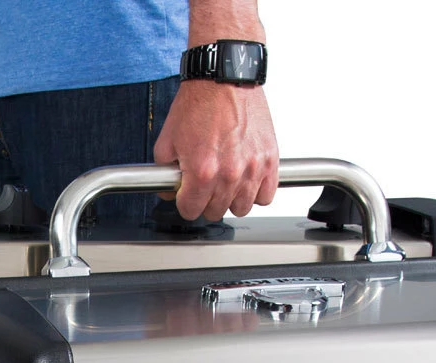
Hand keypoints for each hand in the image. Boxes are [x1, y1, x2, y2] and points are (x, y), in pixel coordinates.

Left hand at [153, 80, 278, 220]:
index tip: (187, 195)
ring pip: (241, 208)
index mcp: (202, 171)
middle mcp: (229, 173)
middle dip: (206, 201)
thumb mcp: (168, 140)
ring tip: (226, 182)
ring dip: (232, 199)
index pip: (191, 211)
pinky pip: (266, 196)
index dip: (185, 203)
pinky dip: (257, 192)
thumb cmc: (199, 103)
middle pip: (216, 212)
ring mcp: (252, 168)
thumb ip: (166, 173)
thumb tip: (170, 191)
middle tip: (206, 185)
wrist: (224, 77)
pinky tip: (247, 180)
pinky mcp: (270, 159)